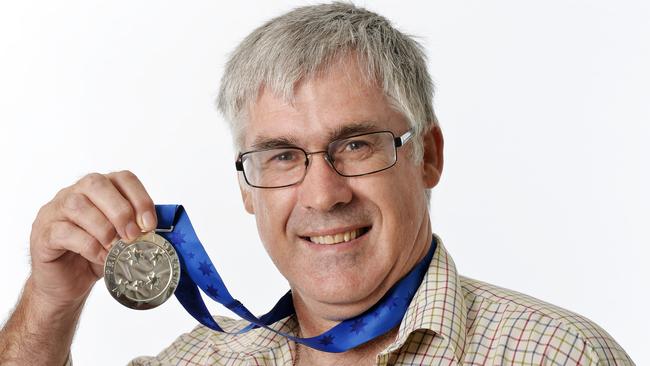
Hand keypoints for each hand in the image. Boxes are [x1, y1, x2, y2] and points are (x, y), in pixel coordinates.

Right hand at [28, 171, 157, 307]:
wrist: (67, 284)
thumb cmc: (96, 256)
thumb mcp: (122, 239)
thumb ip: (136, 227)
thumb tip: (158, 226)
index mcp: (100, 189)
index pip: (123, 178)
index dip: (140, 198)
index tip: (149, 224)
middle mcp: (75, 192)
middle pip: (97, 184)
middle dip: (121, 211)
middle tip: (132, 236)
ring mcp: (55, 211)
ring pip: (77, 205)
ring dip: (104, 228)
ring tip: (115, 247)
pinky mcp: (43, 233)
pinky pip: (65, 232)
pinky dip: (89, 245)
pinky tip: (100, 257)